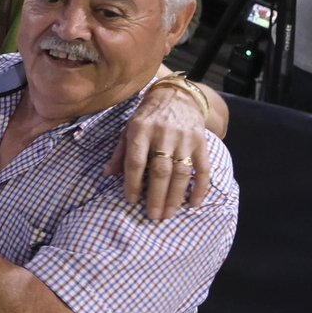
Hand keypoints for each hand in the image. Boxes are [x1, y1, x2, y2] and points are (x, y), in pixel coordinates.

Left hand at [108, 84, 211, 220]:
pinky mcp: (201, 142)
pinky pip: (203, 168)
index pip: (136, 162)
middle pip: (160, 171)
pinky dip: (200, 187)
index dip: (133, 183)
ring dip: (176, 196)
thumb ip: (120, 152)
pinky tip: (195, 203)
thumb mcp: (128, 129)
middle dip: (156, 196)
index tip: (132, 201)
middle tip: (153, 216)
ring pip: (181, 173)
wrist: (177, 96)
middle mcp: (163, 135)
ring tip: (169, 214)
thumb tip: (108, 174)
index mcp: (140, 130)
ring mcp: (184, 139)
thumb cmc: (147, 117)